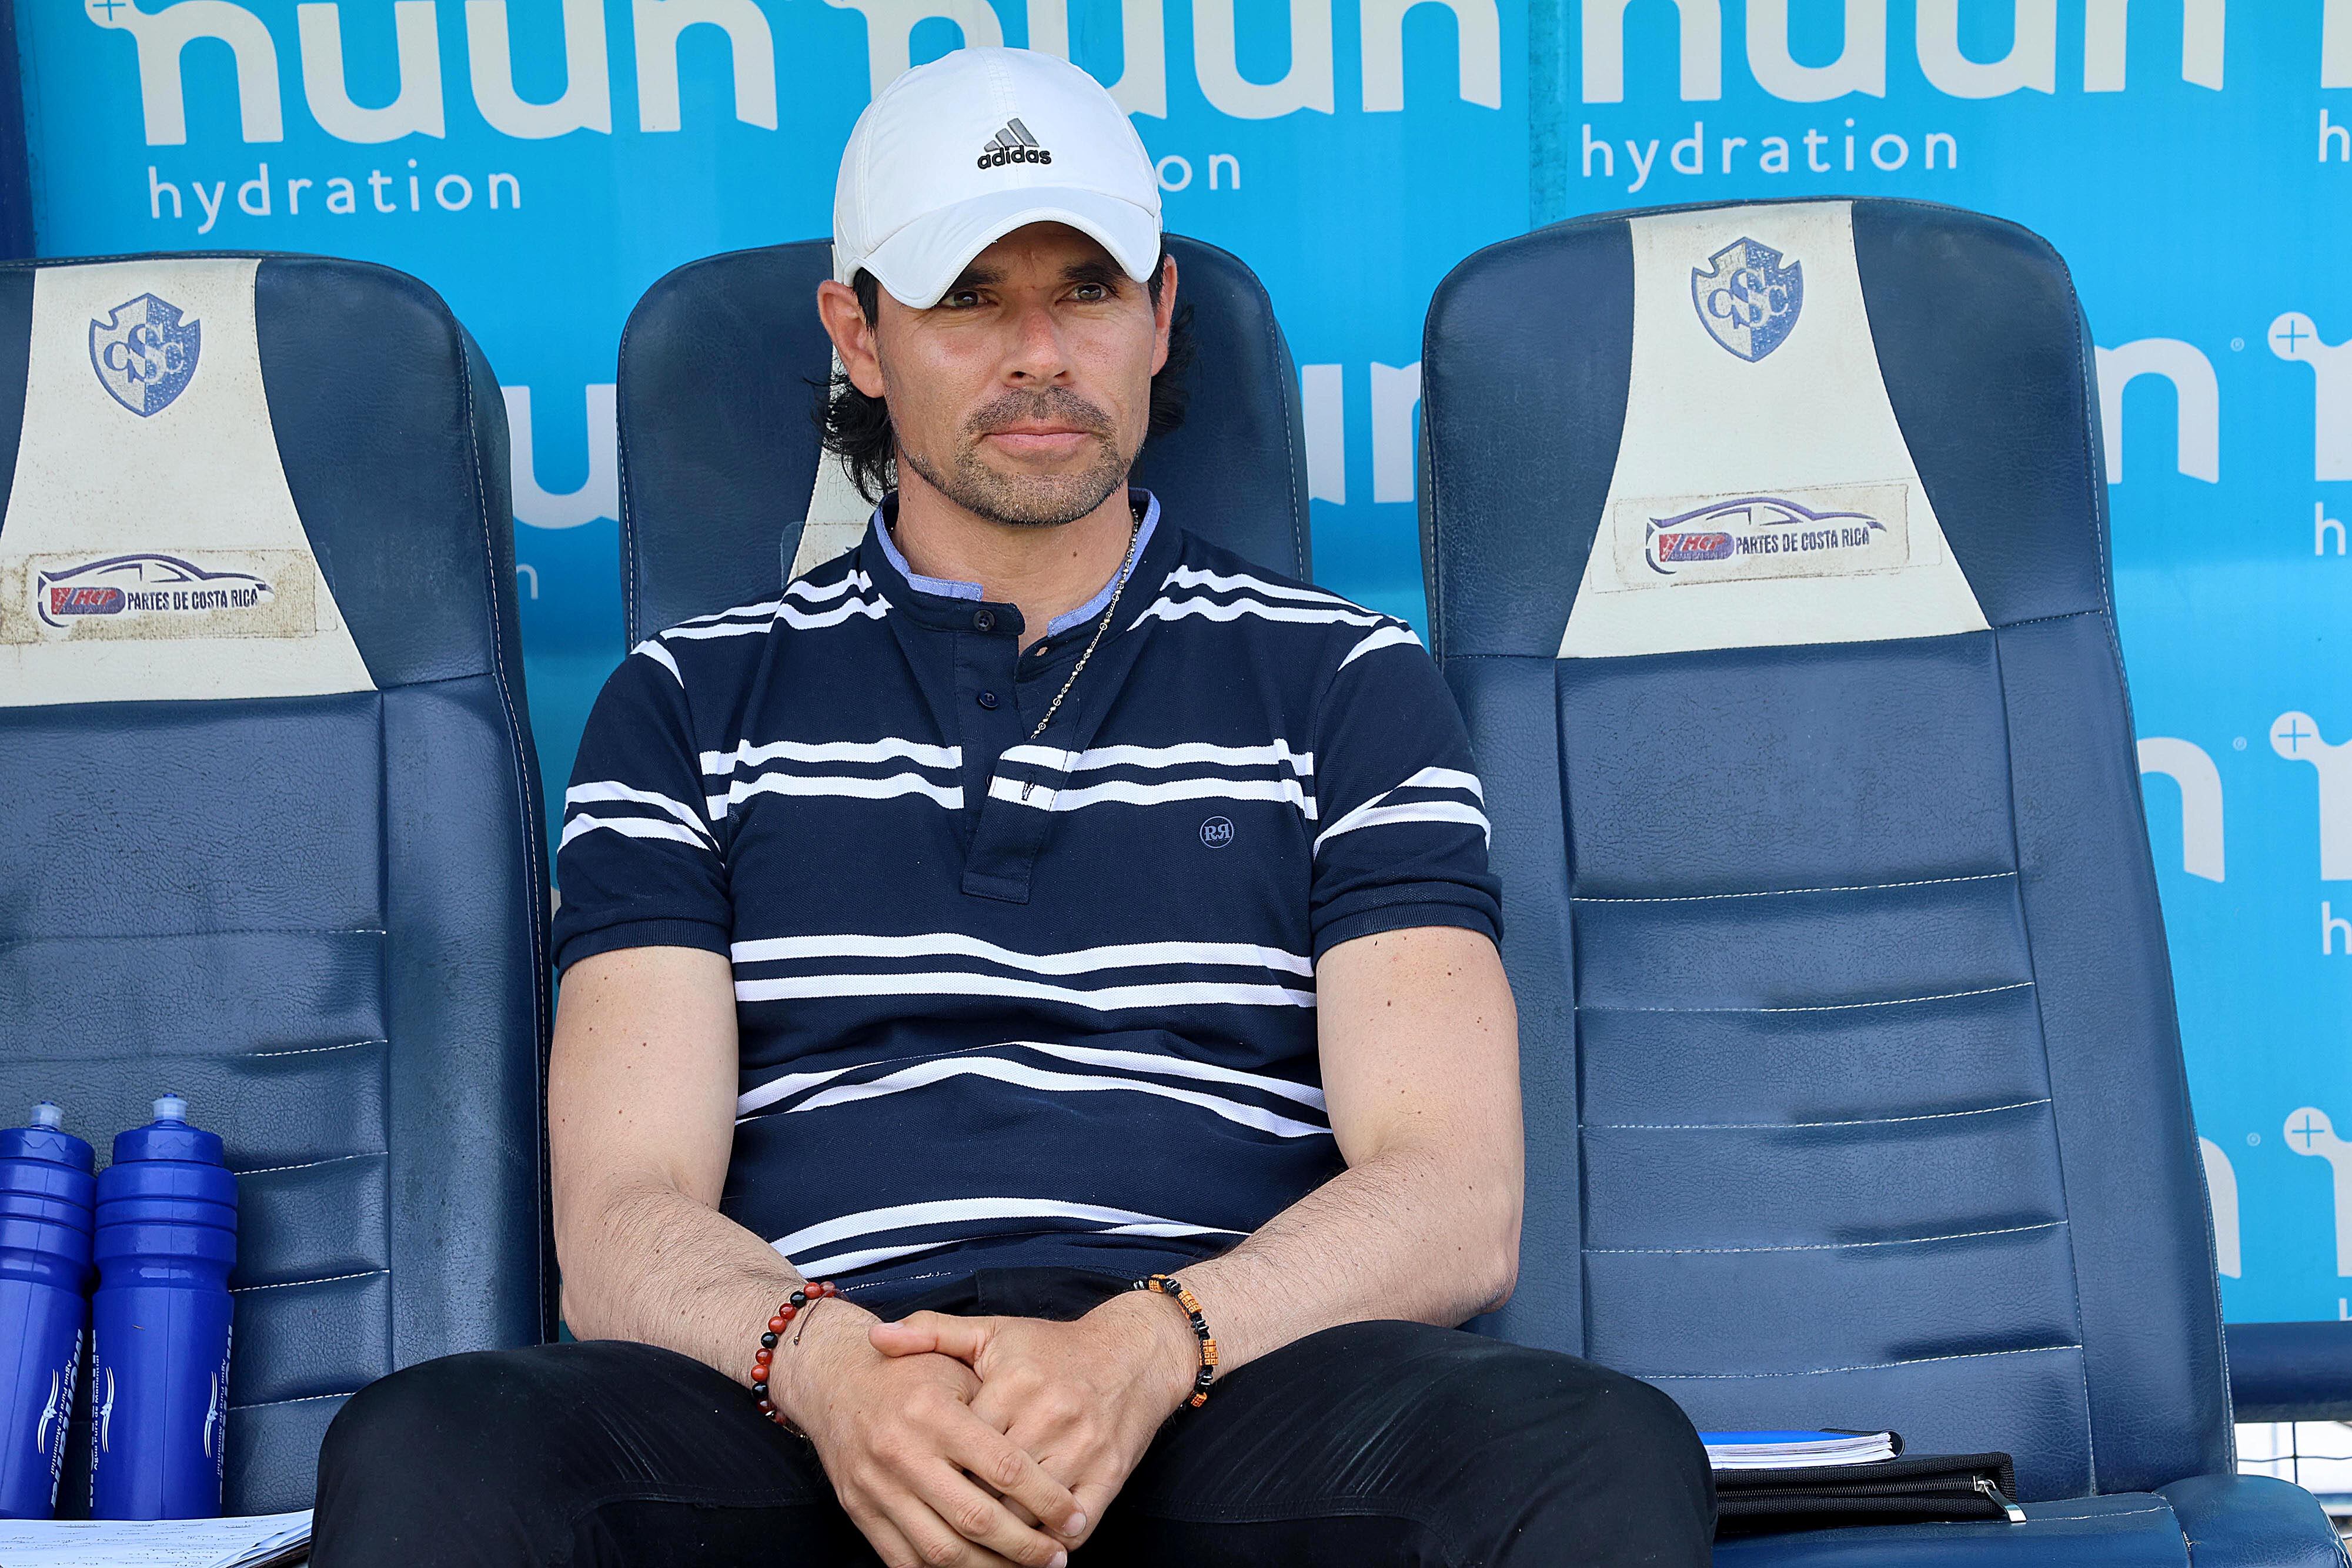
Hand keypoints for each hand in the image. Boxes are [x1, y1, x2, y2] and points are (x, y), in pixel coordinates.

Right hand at [775, 1298, 1089, 1567]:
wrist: (835, 1379)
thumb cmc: (910, 1372)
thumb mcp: (954, 1365)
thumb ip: (996, 1405)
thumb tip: (1047, 1458)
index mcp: (933, 1411)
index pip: (1003, 1467)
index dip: (1045, 1498)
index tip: (1074, 1517)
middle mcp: (902, 1453)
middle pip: (975, 1518)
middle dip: (1025, 1547)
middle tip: (1058, 1558)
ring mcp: (876, 1488)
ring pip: (941, 1551)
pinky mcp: (860, 1511)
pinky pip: (904, 1562)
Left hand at [869, 1292, 1199, 1548]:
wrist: (1135, 1353)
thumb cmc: (1052, 1348)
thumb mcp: (992, 1332)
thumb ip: (932, 1332)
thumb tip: (876, 1337)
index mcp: (1013, 1382)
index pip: (962, 1446)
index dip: (939, 1473)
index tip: (920, 1487)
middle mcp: (1049, 1414)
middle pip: (992, 1485)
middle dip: (965, 1510)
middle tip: (941, 1525)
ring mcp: (1083, 1447)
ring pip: (1029, 1512)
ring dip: (1003, 1535)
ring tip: (978, 1545)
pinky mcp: (1110, 1472)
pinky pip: (1074, 1525)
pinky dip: (1050, 1543)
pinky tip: (1030, 1548)